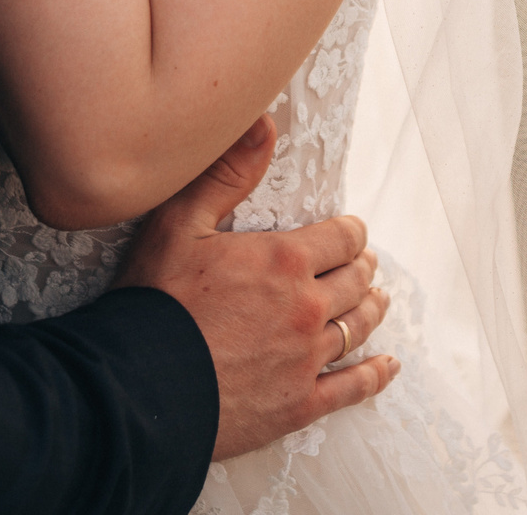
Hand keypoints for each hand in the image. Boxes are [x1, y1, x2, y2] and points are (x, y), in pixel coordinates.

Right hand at [115, 117, 397, 460]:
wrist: (138, 387)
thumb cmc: (154, 302)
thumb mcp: (179, 224)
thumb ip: (226, 174)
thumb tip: (262, 123)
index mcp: (285, 261)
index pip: (342, 238)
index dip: (350, 232)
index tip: (351, 232)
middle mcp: (307, 308)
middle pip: (355, 281)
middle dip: (363, 267)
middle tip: (365, 263)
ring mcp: (307, 359)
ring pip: (358, 328)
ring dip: (372, 309)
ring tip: (378, 300)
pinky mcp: (300, 403)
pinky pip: (352, 387)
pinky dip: (375, 374)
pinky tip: (387, 365)